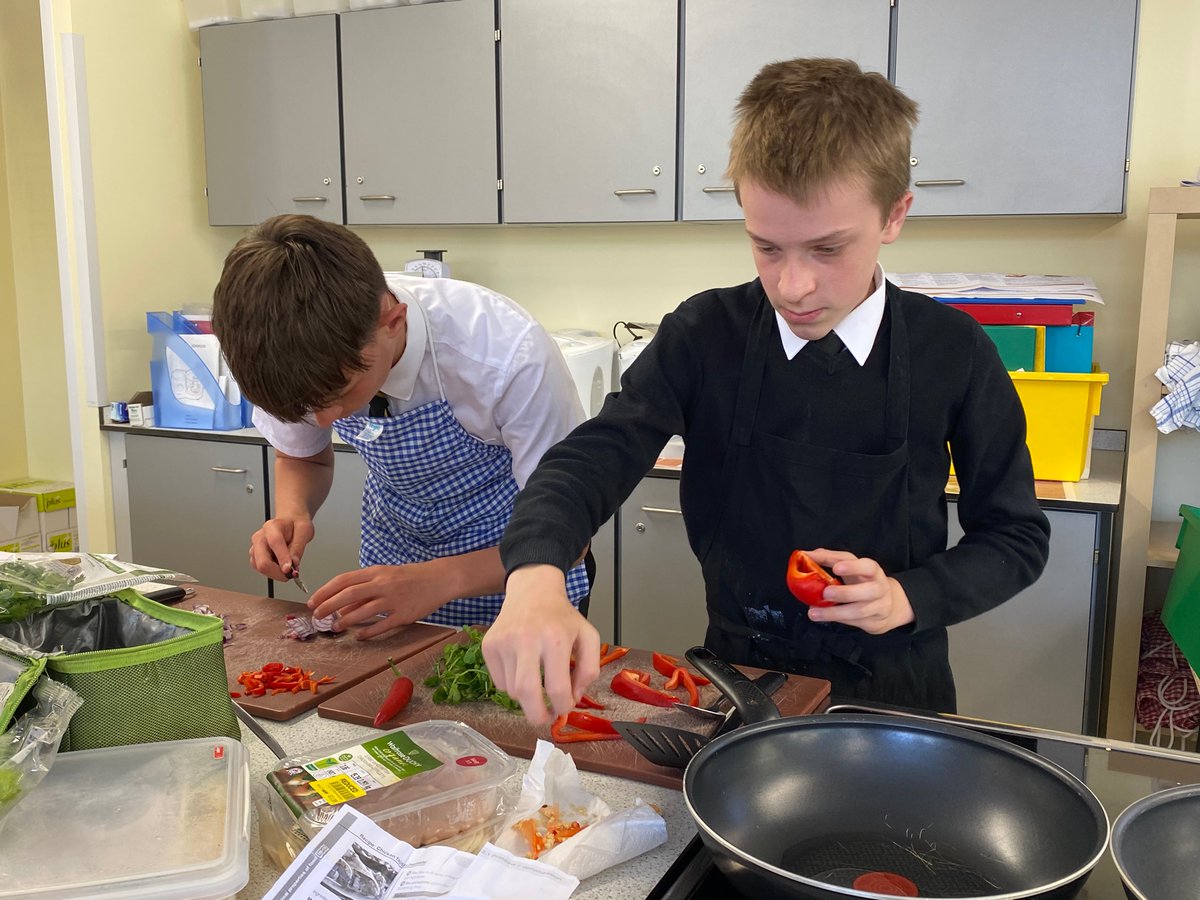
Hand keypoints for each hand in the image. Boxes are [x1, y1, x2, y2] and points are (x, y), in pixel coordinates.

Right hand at [249, 517, 314, 580]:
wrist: (289, 522)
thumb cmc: (296, 525)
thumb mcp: (304, 531)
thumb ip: (298, 547)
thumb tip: (293, 564)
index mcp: (272, 527)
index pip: (275, 543)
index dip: (282, 558)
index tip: (290, 570)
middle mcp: (260, 537)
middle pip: (262, 561)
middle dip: (277, 572)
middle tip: (291, 574)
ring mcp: (255, 547)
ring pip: (260, 567)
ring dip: (275, 573)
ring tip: (288, 568)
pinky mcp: (255, 556)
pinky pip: (260, 569)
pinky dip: (272, 572)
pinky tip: (281, 566)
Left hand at [307, 562, 449, 639]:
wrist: (440, 579)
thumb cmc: (410, 577)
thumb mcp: (386, 575)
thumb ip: (365, 588)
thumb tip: (341, 605)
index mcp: (376, 571)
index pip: (344, 580)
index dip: (325, 591)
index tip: (313, 601)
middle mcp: (383, 584)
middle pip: (349, 594)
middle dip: (329, 605)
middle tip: (317, 616)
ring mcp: (394, 599)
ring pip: (363, 611)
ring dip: (345, 620)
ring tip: (335, 627)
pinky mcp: (404, 614)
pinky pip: (382, 625)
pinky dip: (367, 632)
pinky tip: (359, 637)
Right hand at [482, 564, 600, 726]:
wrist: (533, 590)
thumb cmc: (563, 617)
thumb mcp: (588, 637)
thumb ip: (589, 670)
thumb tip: (573, 697)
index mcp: (555, 639)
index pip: (557, 688)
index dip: (563, 706)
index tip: (564, 707)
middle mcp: (526, 640)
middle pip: (526, 694)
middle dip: (536, 716)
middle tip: (544, 718)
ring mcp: (503, 642)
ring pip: (512, 691)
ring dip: (526, 696)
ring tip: (536, 679)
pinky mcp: (489, 645)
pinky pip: (499, 681)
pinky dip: (512, 684)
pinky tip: (522, 667)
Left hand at [801, 548, 913, 633]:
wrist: (889, 606)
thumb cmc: (863, 581)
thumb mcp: (852, 568)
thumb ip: (831, 559)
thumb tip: (805, 555)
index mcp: (873, 571)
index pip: (867, 566)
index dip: (853, 567)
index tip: (836, 568)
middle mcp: (879, 588)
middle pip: (869, 590)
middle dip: (846, 592)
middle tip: (825, 593)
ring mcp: (879, 607)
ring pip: (860, 611)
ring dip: (835, 612)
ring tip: (813, 612)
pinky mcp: (874, 622)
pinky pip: (856, 622)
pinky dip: (838, 619)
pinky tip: (824, 617)